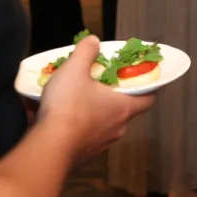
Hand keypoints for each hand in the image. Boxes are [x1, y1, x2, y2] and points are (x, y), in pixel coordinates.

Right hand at [38, 36, 155, 160]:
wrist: (48, 148)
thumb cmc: (68, 107)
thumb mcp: (75, 69)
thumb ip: (86, 51)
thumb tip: (93, 41)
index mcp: (123, 107)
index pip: (148, 98)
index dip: (147, 87)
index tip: (139, 77)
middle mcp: (117, 128)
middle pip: (124, 109)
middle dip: (113, 96)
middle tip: (100, 82)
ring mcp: (101, 144)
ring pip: (104, 123)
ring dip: (94, 111)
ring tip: (75, 98)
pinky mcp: (84, 155)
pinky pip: (86, 136)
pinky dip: (78, 126)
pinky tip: (61, 117)